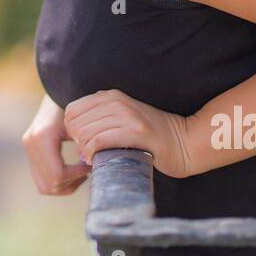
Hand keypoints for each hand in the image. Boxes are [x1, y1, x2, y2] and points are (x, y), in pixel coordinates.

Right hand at [21, 92, 92, 194]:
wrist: (59, 90)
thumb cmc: (76, 105)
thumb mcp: (81, 121)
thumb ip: (84, 142)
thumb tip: (90, 165)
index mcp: (42, 137)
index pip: (57, 173)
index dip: (76, 176)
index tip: (89, 166)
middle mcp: (31, 144)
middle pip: (50, 184)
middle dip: (71, 183)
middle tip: (86, 172)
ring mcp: (28, 149)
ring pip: (45, 186)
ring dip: (65, 185)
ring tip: (81, 173)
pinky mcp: (30, 152)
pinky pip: (42, 179)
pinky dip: (58, 181)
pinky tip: (73, 171)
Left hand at [64, 89, 195, 178]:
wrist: (184, 143)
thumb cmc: (150, 137)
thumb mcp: (123, 118)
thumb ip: (100, 117)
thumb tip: (72, 130)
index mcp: (111, 95)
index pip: (72, 109)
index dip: (71, 129)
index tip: (82, 142)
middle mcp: (117, 101)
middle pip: (76, 121)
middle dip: (76, 141)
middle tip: (88, 152)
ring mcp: (127, 115)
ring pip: (86, 132)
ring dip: (84, 149)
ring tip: (93, 157)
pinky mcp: (135, 131)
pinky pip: (99, 140)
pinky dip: (92, 153)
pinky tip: (96, 160)